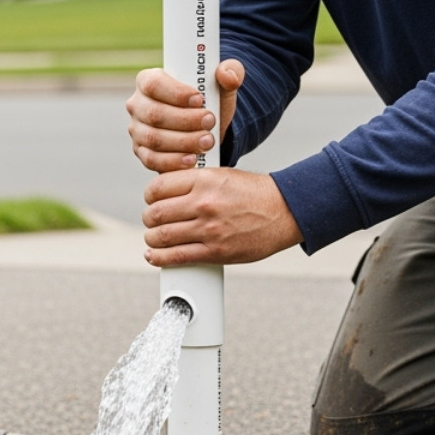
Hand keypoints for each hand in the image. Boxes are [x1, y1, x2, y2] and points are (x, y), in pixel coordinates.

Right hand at [127, 60, 243, 172]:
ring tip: (208, 141)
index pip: (153, 84)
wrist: (206, 129)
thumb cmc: (209, 102)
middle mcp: (138, 105)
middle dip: (185, 121)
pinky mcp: (142, 152)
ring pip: (154, 139)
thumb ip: (230, 72)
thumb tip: (228, 75)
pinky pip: (152, 160)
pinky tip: (192, 160)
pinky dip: (173, 162)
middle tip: (210, 122)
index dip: (176, 93)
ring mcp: (137, 130)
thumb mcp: (221, 85)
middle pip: (154, 114)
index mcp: (148, 81)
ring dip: (183, 142)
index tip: (200, 100)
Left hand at [142, 167, 302, 265]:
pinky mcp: (216, 252)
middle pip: (157, 213)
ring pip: (162, 236)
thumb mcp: (222, 175)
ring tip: (154, 238)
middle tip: (152, 221)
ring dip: (152, 239)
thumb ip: (195, 182)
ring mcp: (209, 229)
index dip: (150, 196)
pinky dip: (159, 258)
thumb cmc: (253, 193)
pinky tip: (153, 256)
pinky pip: (178, 256)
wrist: (284, 211)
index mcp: (204, 180)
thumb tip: (167, 191)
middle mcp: (204, 203)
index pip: (159, 187)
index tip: (151, 201)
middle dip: (149, 219)